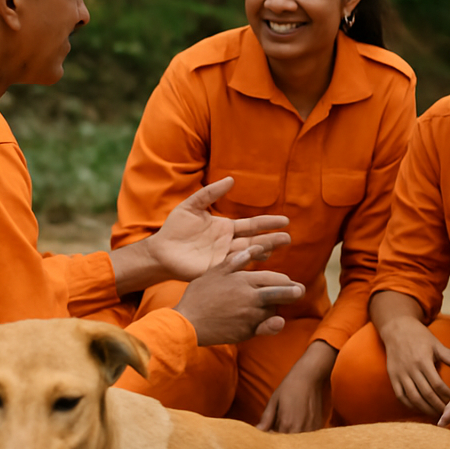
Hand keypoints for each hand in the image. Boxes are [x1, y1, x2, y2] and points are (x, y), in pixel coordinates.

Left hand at [152, 177, 289, 280]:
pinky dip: (247, 265)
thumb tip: (231, 179)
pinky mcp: (217, 270)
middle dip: (272, 239)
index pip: (252, 225)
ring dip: (264, 251)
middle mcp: (229, 243)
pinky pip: (235, 267)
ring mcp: (224, 257)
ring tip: (279, 249)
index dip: (268, 223)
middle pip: (255, 240)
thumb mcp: (192, 206)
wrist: (161, 251)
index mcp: (226, 228)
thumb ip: (210, 193)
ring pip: (248, 254)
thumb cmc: (175, 228)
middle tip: (288, 238)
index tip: (285, 221)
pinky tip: (259, 263)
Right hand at [175, 245, 303, 345]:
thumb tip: (253, 248)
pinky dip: (274, 325)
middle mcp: (251, 297)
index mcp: (244, 280)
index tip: (290, 282)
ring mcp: (250, 316)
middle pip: (281, 292)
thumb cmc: (199, 296)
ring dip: (274, 308)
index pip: (273, 278)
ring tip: (271, 306)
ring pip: (272, 310)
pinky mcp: (246, 331)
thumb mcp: (215, 272)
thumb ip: (236, 261)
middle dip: (293, 291)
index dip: (284, 280)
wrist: (188, 323)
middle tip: (300, 291)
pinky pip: (266, 327)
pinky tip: (277, 322)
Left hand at [257, 340, 336, 432]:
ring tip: (289, 422)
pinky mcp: (318, 425)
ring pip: (298, 441)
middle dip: (280, 439)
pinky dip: (301, 434)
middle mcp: (299, 429)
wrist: (310, 376)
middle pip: (287, 444)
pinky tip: (298, 422)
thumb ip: (267, 418)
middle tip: (278, 427)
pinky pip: (307, 436)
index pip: (275, 441)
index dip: (270, 437)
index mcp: (286, 423)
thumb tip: (257, 430)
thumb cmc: (290, 386)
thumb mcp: (274, 400)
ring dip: (291, 437)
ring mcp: (311, 428)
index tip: (267, 433)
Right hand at [383, 316, 449, 416]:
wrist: (396, 329)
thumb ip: (448, 356)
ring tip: (437, 415)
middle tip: (449, 413)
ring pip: (414, 398)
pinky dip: (411, 405)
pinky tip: (421, 408)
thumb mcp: (435, 343)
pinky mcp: (393, 377)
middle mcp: (410, 369)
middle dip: (439, 406)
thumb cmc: (419, 336)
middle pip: (427, 394)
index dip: (448, 395)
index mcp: (423, 360)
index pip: (437, 384)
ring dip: (426, 409)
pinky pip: (401, 396)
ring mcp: (400, 374)